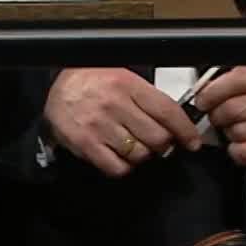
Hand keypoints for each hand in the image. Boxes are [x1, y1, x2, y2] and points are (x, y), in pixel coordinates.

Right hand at [43, 68, 202, 177]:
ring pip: (140, 155)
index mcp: (128, 84)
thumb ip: (147, 98)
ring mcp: (99, 125)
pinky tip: (117, 155)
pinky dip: (122, 166)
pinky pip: (117, 168)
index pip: (167, 111)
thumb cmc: (91, 80)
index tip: (191, 141)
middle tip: (155, 141)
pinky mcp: (85, 144)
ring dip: (140, 154)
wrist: (54, 84)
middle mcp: (115, 104)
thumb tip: (175, 122)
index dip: (185, 130)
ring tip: (130, 143)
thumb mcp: (123, 78)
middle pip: (158, 138)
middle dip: (161, 143)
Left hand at [191, 66, 245, 167]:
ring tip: (238, 132)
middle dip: (218, 117)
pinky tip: (241, 148)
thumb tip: (208, 89)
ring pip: (238, 131)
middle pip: (232, 108)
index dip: (211, 93)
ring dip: (230, 135)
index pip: (234, 79)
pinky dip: (238, 152)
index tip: (203, 101)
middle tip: (220, 119)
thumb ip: (243, 80)